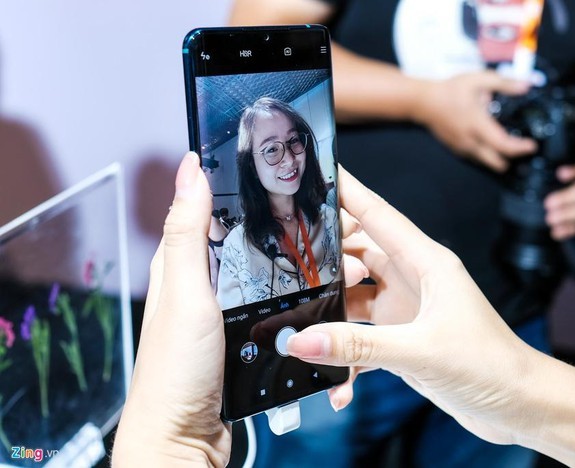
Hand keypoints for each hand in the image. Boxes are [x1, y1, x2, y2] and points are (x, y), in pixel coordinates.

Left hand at [113, 154, 367, 465]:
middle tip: (345, 234)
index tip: (300, 183)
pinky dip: (309, 302)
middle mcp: (209, 285)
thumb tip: (190, 169)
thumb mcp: (184, 296)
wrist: (185, 439)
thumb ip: (187, 235)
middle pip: (260, 244)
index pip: (220, 212)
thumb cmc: (176, 372)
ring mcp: (231, 313)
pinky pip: (283, 310)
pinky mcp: (249, 337)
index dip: (257, 194)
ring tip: (351, 268)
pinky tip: (334, 300)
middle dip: (304, 235)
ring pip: (278, 276)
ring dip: (314, 268)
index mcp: (186, 265)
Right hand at [287, 167, 539, 444]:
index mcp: (426, 263)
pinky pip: (361, 339)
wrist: (520, 405)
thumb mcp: (420, 351)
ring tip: (305, 331)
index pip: (377, 215)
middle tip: (291, 269)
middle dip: (324, 260)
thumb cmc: (491, 365)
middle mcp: (413, 279)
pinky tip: (339, 387)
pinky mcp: (402, 339)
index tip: (313, 173)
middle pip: (356, 253)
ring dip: (330, 315)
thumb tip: (302, 340)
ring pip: (352, 297)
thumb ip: (358, 346)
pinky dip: (346, 359)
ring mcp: (405, 310)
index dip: (346, 191)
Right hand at [412, 70, 536, 170]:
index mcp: (478, 125)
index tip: (532, 145)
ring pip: (485, 162)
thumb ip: (504, 83)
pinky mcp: (456, 149)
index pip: (503, 144)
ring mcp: (462, 148)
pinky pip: (476, 158)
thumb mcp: (479, 79)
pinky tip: (490, 144)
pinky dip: (486, 155)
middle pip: (496, 162)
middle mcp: (470, 141)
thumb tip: (527, 86)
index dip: (520, 148)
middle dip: (511, 160)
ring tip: (508, 147)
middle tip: (521, 150)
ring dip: (498, 158)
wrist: (424, 102)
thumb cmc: (451, 90)